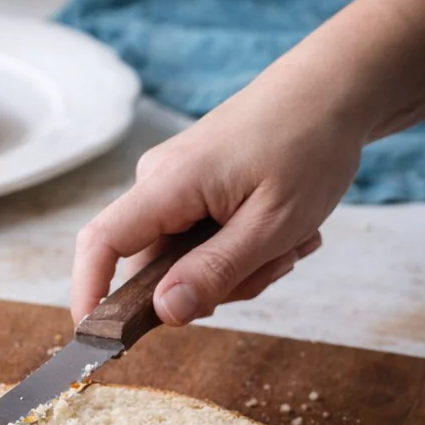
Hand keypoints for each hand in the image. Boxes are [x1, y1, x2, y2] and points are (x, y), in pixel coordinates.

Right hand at [70, 71, 358, 326]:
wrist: (334, 87)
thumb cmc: (310, 143)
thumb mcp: (274, 223)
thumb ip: (216, 272)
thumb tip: (164, 314)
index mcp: (167, 184)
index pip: (100, 244)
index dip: (89, 294)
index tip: (96, 337)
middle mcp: (157, 183)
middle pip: (155, 267)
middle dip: (213, 284)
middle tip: (277, 264)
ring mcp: (174, 185)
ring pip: (185, 260)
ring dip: (240, 267)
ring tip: (291, 240)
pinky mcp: (193, 188)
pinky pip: (201, 241)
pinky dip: (243, 247)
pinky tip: (285, 229)